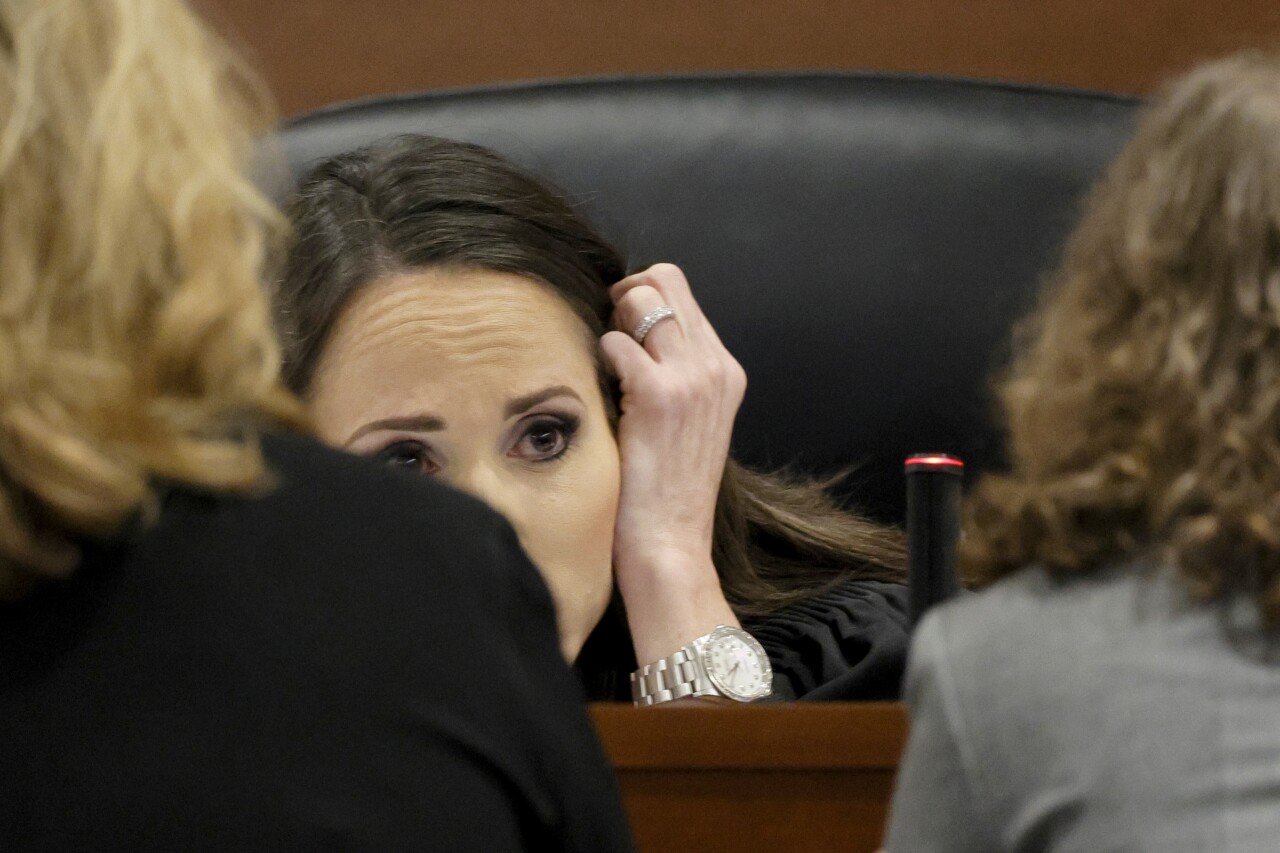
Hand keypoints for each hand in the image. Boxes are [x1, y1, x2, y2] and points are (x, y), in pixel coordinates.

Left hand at [599, 264, 744, 663]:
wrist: (671, 545)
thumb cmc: (666, 492)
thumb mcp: (686, 425)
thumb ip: (673, 376)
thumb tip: (627, 334)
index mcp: (726, 371)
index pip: (683, 294)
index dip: (642, 301)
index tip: (621, 335)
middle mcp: (716, 366)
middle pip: (665, 279)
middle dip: (625, 297)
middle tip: (607, 342)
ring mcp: (692, 378)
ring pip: (642, 299)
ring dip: (611, 322)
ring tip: (604, 369)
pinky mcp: (661, 395)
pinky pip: (615, 343)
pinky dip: (598, 359)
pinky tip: (599, 394)